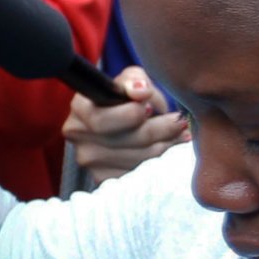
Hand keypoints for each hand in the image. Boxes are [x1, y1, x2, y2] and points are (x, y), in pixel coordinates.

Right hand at [62, 66, 185, 190]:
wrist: (121, 120)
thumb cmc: (127, 97)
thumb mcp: (130, 80)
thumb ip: (135, 80)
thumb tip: (141, 92)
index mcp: (80, 109)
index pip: (103, 120)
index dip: (131, 115)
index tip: (152, 108)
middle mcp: (78, 137)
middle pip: (127, 140)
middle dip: (160, 130)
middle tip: (180, 121)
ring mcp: (89, 161)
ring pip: (138, 159)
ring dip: (165, 146)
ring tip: (179, 133)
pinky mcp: (103, 178)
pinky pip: (138, 174)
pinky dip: (159, 162)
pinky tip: (168, 147)